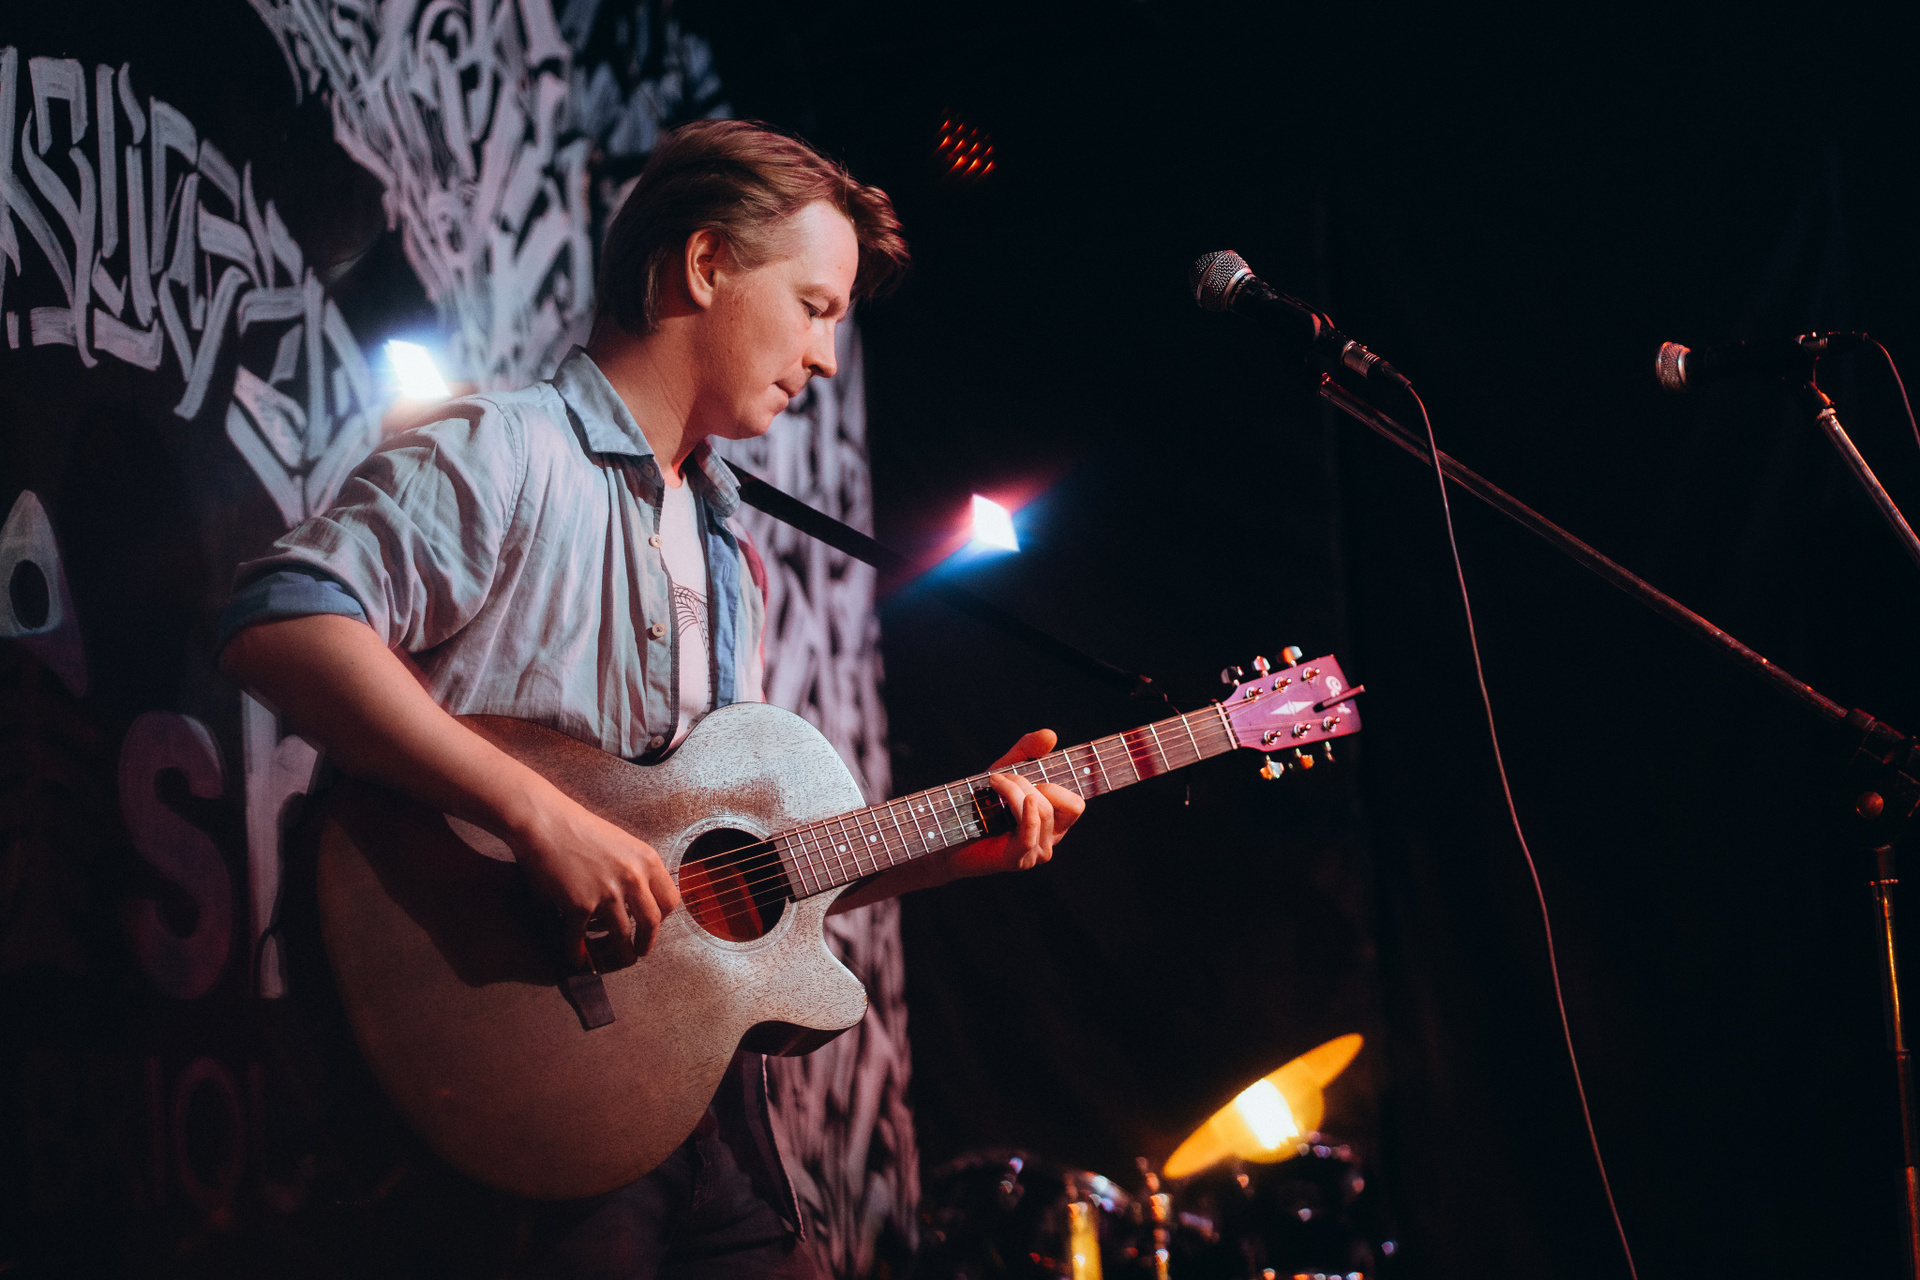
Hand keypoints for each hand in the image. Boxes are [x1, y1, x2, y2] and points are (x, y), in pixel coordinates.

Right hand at [507, 789, 681, 970]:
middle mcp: (632, 877)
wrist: (544, 822)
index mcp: (647, 861)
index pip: (670, 900)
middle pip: (651, 923)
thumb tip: (642, 896)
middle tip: (638, 951)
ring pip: (621, 937)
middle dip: (645, 943)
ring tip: (608, 958)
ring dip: (614, 954)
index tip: (652, 925)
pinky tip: (575, 957)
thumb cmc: (578, 829)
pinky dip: (578, 953)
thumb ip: (636, 868)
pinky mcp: (579, 904)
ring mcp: (607, 892)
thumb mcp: (622, 843)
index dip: (662, 918)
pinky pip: (581, 938)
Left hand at [947, 730, 1086, 878]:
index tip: (1030, 776)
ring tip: (992, 783)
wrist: (947, 831)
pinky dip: (1025, 811)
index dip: (1057, 786)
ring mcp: (1034, 854)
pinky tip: (1016, 798)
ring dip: (1014, 790)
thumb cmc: (980, 803)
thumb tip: (1051, 735)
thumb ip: (1028, 751)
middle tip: (999, 778)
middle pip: (1056, 805)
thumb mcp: (1006, 769)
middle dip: (1028, 783)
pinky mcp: (1017, 860)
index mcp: (1054, 824)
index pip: (1075, 805)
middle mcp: (1049, 841)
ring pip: (1041, 812)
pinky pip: (1030, 833)